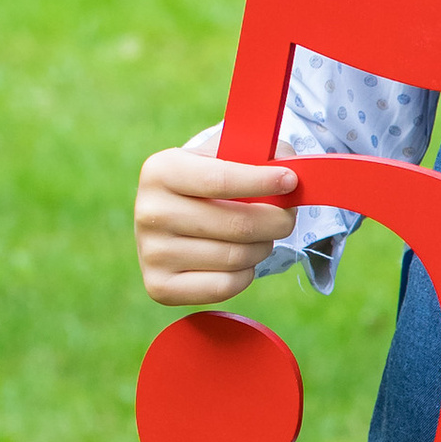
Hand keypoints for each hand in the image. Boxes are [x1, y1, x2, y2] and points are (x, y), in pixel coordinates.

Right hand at [135, 124, 301, 305]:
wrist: (176, 216)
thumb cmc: (212, 182)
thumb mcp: (229, 155)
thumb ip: (261, 155)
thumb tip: (292, 174)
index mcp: (161, 170)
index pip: (221, 179)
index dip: (262, 182)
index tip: (291, 181)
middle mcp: (149, 211)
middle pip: (237, 224)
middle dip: (276, 221)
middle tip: (286, 218)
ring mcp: (151, 252)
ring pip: (236, 256)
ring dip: (262, 247)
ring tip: (259, 237)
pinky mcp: (159, 286)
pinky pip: (225, 285)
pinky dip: (245, 274)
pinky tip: (239, 260)